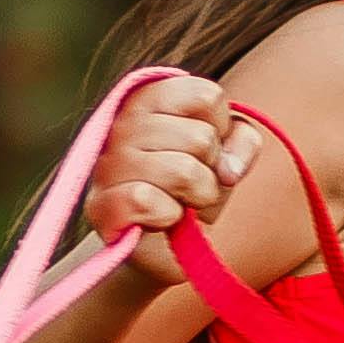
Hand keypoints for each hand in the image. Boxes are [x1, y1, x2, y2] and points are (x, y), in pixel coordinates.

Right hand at [82, 72, 257, 285]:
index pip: (207, 96)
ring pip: (181, 170)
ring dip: (196, 197)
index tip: (204, 150)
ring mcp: (107, 164)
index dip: (220, 129)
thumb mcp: (228, 156)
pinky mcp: (102, 205)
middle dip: (210, 170)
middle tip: (190, 184)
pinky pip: (148, 200)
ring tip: (180, 202)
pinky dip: (168, 216)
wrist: (164, 246)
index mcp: (149, 98)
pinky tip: (160, 218)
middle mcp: (122, 124)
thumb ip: (242, 141)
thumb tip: (228, 169)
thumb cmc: (193, 189)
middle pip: (201, 137)